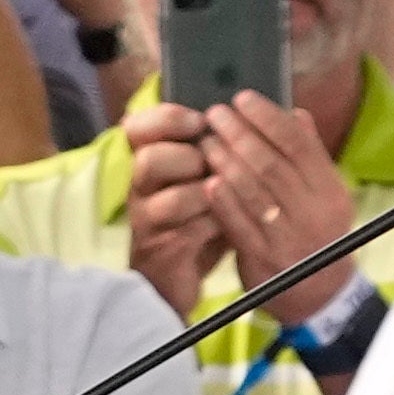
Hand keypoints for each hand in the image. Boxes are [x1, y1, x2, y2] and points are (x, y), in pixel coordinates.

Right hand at [121, 100, 226, 317]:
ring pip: (172, 199)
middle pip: (149, 160)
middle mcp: (139, 189)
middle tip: (213, 164)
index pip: (137, 127)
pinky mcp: (164, 251)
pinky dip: (216, 223)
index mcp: (147, 163)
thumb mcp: (199, 179)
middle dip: (190, 158)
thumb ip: (215, 148)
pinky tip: (231, 221)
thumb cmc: (193, 220)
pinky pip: (191, 232)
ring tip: (224, 196)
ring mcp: (148, 222)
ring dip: (207, 194)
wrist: (177, 278)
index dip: (167, 118)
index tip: (199, 120)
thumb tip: (256, 116)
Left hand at [192, 91, 358, 329]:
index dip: (268, 118)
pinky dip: (224, 201)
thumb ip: (310, 156)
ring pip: (255, 191)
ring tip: (205, 141)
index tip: (243, 99)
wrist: (318, 292)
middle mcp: (313, 211)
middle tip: (215, 114)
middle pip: (273, 164)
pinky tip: (208, 181)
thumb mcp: (324, 195)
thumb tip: (296, 114)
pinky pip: (240, 224)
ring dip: (226, 161)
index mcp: (328, 189)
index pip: (299, 144)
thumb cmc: (313, 232)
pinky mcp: (265, 258)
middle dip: (240, 134)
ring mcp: (289, 236)